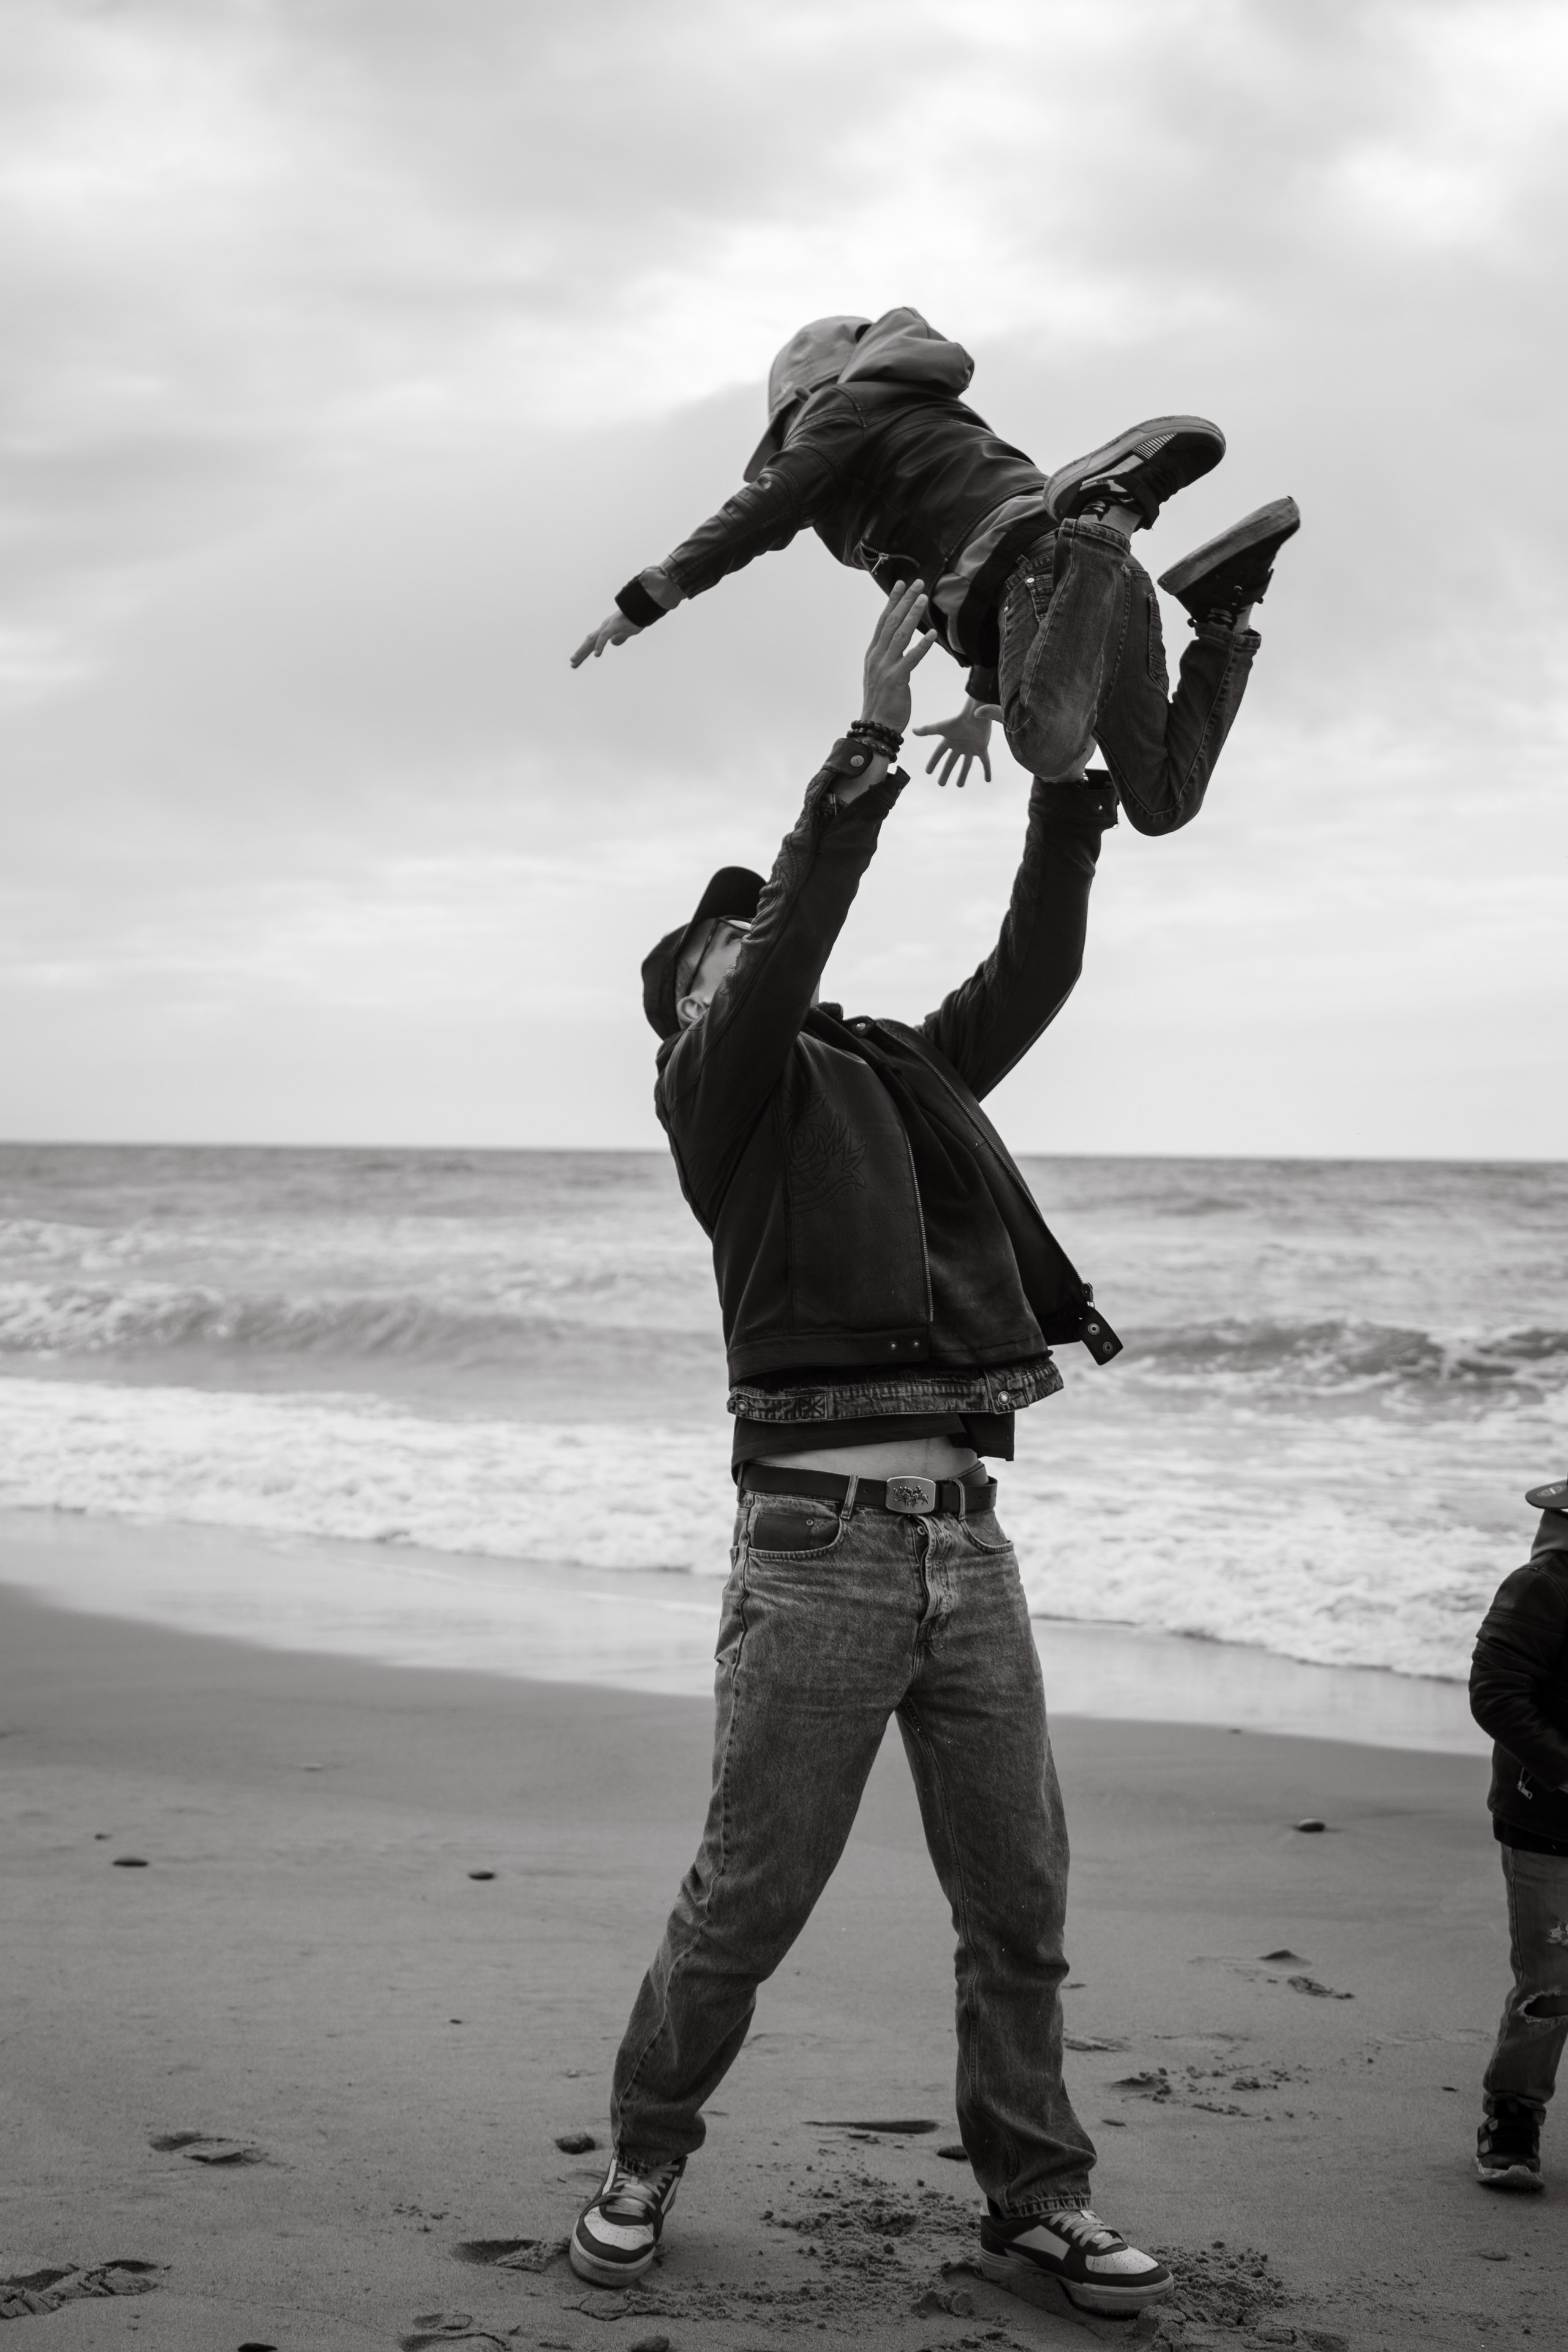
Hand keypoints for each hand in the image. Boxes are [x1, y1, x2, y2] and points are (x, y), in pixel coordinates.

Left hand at [570, 610, 641, 668]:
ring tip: (574, 660)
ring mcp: (608, 626)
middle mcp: (604, 628)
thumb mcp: (627, 632)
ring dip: (582, 650)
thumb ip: (620, 637)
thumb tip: (613, 643)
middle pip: (589, 642)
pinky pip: (605, 636)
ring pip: (592, 640)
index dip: (584, 652)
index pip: (592, 643)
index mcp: (606, 630)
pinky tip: (596, 655)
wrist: (642, 608)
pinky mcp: (614, 625)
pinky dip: (599, 645)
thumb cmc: (636, 618)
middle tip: (572, 664)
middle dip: (580, 653)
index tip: (577, 661)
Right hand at [859, 578, 936, 734]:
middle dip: (904, 601)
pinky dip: (922, 646)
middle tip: (918, 583)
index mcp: (873, 654)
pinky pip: (911, 659)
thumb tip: (899, 644)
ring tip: (924, 599)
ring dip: (913, 615)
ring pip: (900, 635)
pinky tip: (933, 635)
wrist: (875, 727)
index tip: (901, 585)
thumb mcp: (880, 675)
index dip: (892, 602)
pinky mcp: (897, 680)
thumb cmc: (881, 703)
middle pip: (891, 622)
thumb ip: (888, 658)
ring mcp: (885, 668)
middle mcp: (877, 657)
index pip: (883, 621)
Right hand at [912, 699, 998, 787]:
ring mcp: (971, 748)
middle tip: (941, 784)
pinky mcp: (982, 749)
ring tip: (959, 786)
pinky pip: (985, 762)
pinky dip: (987, 771)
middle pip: (951, 762)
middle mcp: (959, 745)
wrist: (975, 716)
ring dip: (963, 775)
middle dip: (946, 773)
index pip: (939, 754)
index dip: (933, 762)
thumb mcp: (940, 728)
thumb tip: (913, 730)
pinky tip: (988, 780)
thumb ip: (927, 730)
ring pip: (966, 764)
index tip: (928, 772)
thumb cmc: (958, 721)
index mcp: (949, 741)